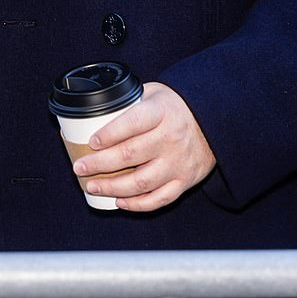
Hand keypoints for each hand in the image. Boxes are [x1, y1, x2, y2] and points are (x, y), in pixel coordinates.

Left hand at [72, 81, 216, 211]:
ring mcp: (179, 162)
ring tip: (93, 186)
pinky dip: (137, 204)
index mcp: (161, 112)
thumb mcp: (153, 93)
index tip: (91, 142)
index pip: (132, 123)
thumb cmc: (176, 107)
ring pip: (141, 182)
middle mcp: (171, 138)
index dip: (109, 134)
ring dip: (113, 187)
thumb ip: (129, 102)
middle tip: (80, 168)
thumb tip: (94, 113)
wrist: (215, 121)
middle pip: (130, 155)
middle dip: (99, 164)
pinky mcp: (185, 181)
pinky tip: (119, 201)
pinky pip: (159, 199)